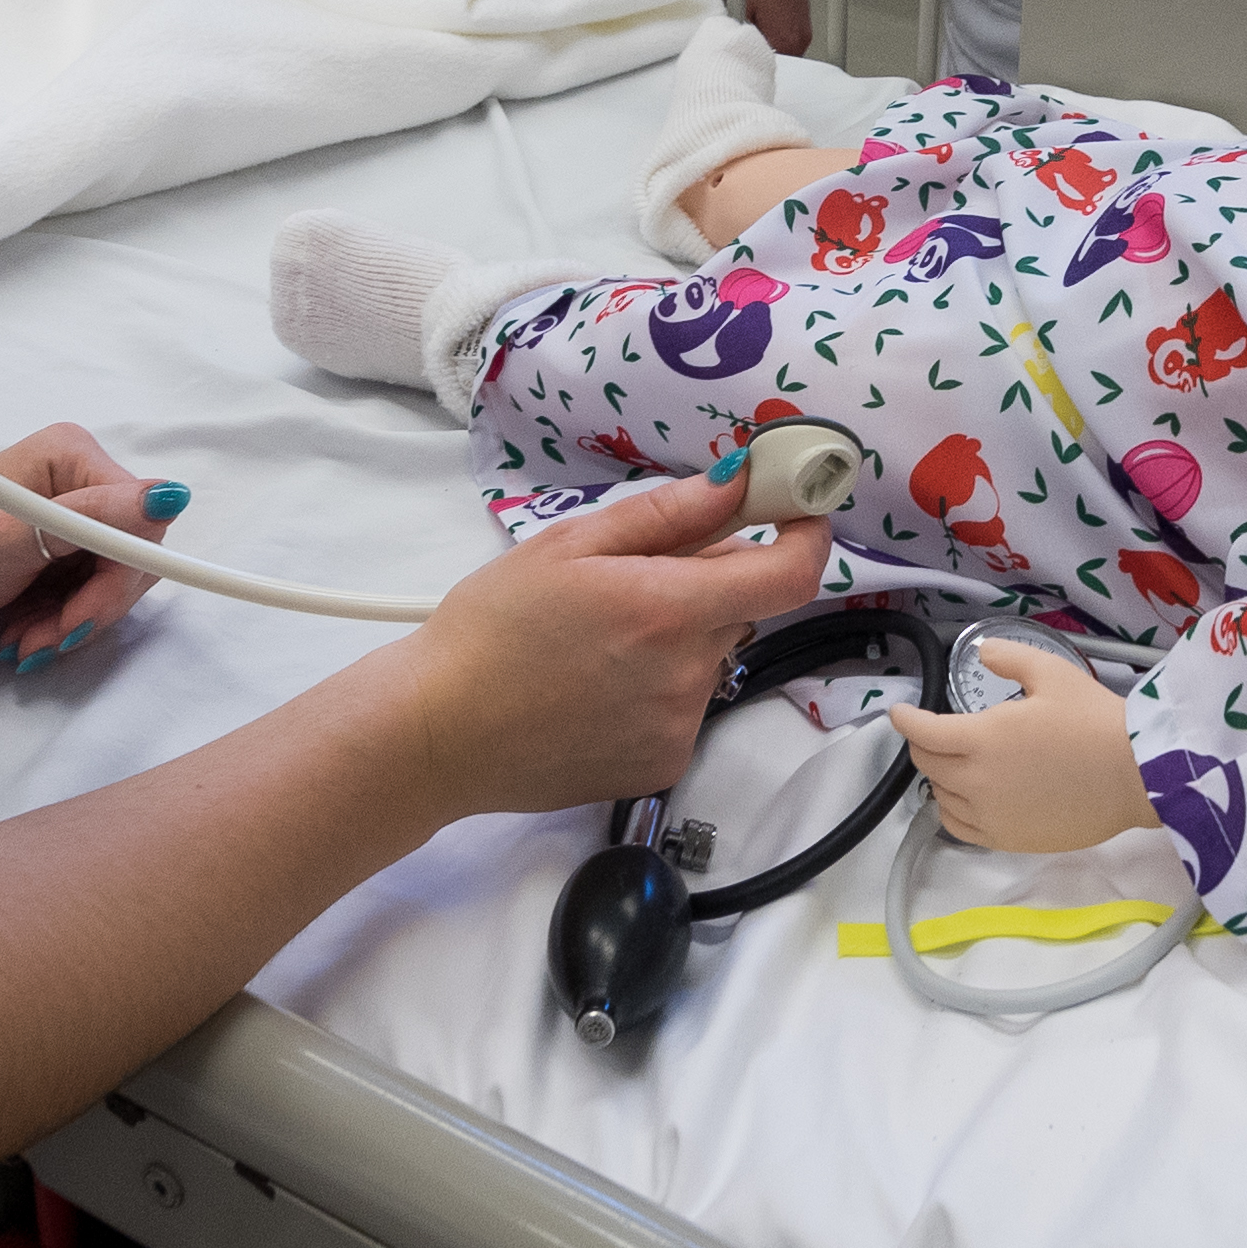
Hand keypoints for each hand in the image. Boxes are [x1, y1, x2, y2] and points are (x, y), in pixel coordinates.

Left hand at [0, 421, 176, 664]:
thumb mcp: (13, 536)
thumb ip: (94, 518)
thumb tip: (171, 496)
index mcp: (72, 457)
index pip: (143, 523)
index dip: (119, 578)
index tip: (78, 620)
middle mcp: (74, 483)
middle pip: (130, 557)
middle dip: (90, 609)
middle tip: (42, 640)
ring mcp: (60, 523)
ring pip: (108, 585)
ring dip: (69, 625)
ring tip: (22, 643)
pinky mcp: (45, 559)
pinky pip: (81, 598)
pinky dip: (56, 627)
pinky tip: (20, 638)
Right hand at [387, 472, 833, 815]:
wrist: (439, 733)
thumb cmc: (491, 629)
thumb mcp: (568, 546)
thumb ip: (666, 515)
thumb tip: (739, 481)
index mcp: (668, 610)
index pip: (790, 575)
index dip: (808, 534)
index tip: (796, 509)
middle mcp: (688, 675)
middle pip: (737, 609)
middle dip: (704, 583)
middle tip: (631, 578)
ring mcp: (678, 728)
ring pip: (708, 658)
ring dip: (677, 639)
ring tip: (595, 643)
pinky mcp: (662, 766)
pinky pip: (685, 707)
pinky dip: (657, 688)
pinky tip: (594, 688)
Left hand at [887, 644, 1160, 853]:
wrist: (1135, 776)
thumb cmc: (1095, 721)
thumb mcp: (1052, 674)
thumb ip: (1009, 658)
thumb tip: (982, 652)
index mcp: (982, 738)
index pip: (924, 732)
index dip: (905, 720)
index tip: (900, 712)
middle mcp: (977, 781)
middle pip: (927, 764)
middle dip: (922, 743)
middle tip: (930, 731)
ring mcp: (990, 815)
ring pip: (940, 797)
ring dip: (938, 776)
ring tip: (952, 762)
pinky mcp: (1007, 839)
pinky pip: (960, 827)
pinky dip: (952, 809)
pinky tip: (963, 797)